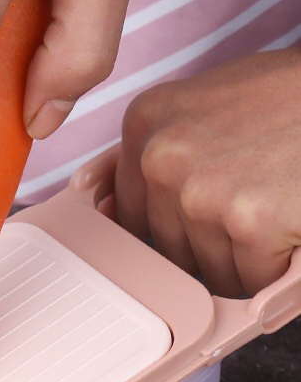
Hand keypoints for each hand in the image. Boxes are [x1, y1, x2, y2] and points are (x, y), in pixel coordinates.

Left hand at [116, 47, 300, 296]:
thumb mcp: (205, 106)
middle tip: (248, 207)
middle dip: (208, 245)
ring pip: (204, 270)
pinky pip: (246, 279)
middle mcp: (161, 156)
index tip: (201, 219)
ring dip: (242, 259)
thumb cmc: (291, 102)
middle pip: (166, 247)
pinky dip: (272, 267)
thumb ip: (152, 153)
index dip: (171, 229)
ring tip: (270, 207)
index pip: (129, 215)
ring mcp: (200, 190)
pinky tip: (286, 224)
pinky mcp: (248, 219)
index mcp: (144, 123)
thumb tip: (100, 202)